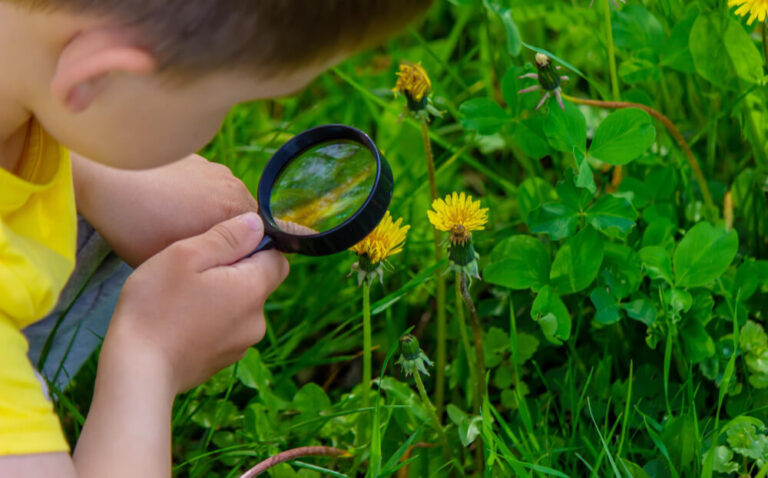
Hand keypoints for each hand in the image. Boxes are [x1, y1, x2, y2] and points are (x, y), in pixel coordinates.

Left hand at [73, 153, 258, 266]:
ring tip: (180, 225)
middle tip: (197, 250)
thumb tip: (223, 275)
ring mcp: (217, 171)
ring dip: (212, 215)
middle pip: (244, 222)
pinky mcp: (198, 159)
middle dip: (227, 236)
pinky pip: (208, 185)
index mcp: (235, 215)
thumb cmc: (137, 226)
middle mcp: (235, 189)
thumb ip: (209, 267)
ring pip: (226, 203)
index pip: (259, 242)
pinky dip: (196, 196)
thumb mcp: (174, 260)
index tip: (215, 266)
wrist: (106, 180)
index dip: (238, 256)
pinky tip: (168, 206)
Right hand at [102, 212, 287, 391]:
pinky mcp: (222, 360)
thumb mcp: (186, 255)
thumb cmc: (155, 307)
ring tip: (180, 296)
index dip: (252, 245)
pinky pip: (225, 329)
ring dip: (219, 296)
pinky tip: (178, 319)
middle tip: (192, 271)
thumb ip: (226, 236)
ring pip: (239, 306)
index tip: (218, 247)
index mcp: (253, 290)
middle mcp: (256, 320)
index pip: (277, 258)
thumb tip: (256, 224)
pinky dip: (209, 320)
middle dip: (232, 271)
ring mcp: (241, 345)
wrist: (136, 373)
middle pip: (257, 282)